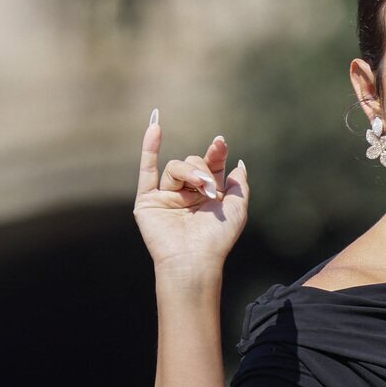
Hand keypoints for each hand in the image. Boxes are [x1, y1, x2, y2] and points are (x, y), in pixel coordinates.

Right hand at [133, 109, 249, 275]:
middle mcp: (187, 193)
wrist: (194, 259)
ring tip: (200, 187)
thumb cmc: (217, 239)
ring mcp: (167, 196)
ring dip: (189, 172)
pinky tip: (154, 127)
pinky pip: (146, 170)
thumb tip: (237, 164)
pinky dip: (149, 148)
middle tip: (210, 189)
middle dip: (203, 171)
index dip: (216, 153)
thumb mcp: (237, 209)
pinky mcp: (148, 201)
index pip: (211, 166)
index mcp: (208, 195)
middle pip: (193, 163)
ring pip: (176, 167)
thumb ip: (239, 185)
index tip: (220, 143)